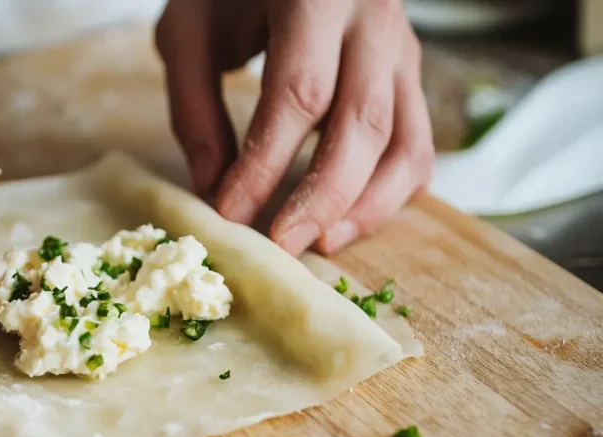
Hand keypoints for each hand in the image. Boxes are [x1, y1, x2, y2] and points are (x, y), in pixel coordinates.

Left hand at [156, 0, 433, 254]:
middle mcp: (373, 18)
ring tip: (320, 243)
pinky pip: (417, 144)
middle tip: (282, 245)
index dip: (266, 164)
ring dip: (366, 206)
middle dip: (321, 197)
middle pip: (363, 124)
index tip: (231, 213)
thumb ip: (194, 107)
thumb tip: (215, 190)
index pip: (299, 94)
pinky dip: (389, 192)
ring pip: (406, 142)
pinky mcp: (408, 74)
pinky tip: (347, 220)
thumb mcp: (188, 32)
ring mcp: (401, 47)